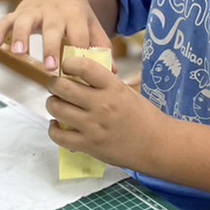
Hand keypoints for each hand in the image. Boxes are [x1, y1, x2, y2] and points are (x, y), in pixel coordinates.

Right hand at [0, 0, 110, 72]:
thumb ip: (100, 47)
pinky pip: (6, 19)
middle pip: (52, 29)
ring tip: (18, 54)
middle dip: (50, 47)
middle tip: (49, 68)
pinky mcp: (19, 11)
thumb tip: (112, 74)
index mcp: (76, 16)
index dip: (78, 53)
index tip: (76, 73)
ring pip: (25, 22)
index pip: (79, 36)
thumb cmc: (78, 13)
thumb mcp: (92, 25)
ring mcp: (34, 11)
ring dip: (20, 37)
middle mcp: (54, 12)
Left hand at [46, 55, 160, 168]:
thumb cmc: (144, 117)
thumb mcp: (127, 92)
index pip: (83, 66)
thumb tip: (81, 74)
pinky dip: (53, 129)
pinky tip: (57, 126)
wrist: (157, 145)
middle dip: (54, 84)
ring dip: (52, 104)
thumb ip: (105, 84)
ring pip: (57, 109)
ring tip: (56, 104)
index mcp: (113, 87)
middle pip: (62, 87)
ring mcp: (93, 126)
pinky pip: (59, 136)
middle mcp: (101, 104)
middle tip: (56, 86)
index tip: (66, 66)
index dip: (69, 63)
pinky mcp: (89, 145)